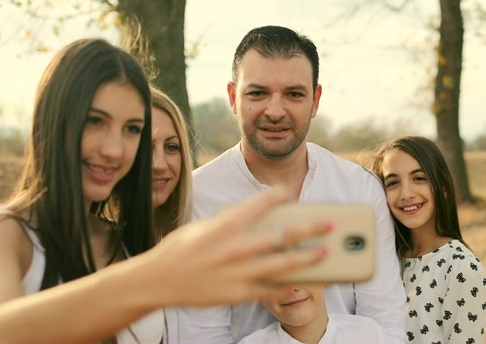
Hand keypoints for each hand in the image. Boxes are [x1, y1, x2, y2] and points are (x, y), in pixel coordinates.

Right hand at [142, 190, 331, 306]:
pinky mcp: (237, 293)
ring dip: (308, 259)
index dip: (278, 196)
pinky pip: (269, 290)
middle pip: (281, 236)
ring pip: (282, 265)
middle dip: (309, 229)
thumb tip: (253, 217)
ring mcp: (238, 272)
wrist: (157, 281)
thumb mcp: (202, 227)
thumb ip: (229, 222)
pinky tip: (301, 282)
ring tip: (324, 253)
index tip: (290, 192)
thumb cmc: (180, 250)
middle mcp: (235, 248)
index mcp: (225, 225)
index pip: (259, 204)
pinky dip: (287, 286)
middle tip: (328, 224)